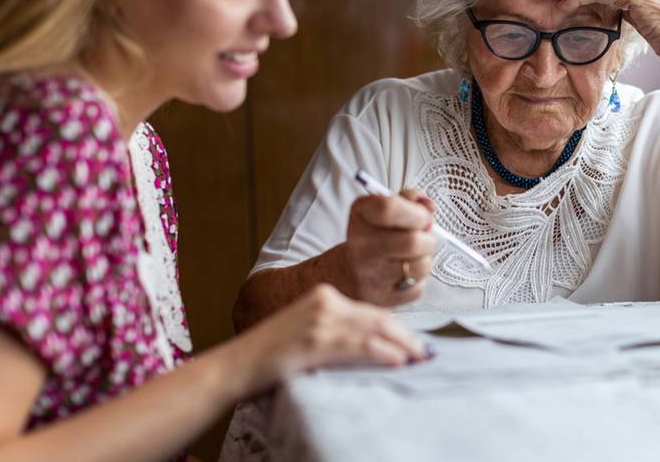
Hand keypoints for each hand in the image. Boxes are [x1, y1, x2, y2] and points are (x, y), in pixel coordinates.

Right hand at [238, 284, 428, 392]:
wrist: (236, 364)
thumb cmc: (270, 354)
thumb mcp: (305, 329)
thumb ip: (335, 330)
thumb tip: (370, 344)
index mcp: (324, 295)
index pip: (370, 310)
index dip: (396, 327)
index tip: (412, 342)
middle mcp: (325, 302)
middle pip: (378, 316)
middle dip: (405, 335)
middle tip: (423, 352)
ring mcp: (321, 321)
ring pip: (375, 329)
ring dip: (402, 345)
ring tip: (417, 358)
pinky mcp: (316, 341)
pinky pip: (360, 345)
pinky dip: (384, 353)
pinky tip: (397, 361)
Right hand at [342, 189, 438, 305]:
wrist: (348, 273)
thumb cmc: (375, 236)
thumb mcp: (385, 208)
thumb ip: (411, 200)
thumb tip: (430, 207)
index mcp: (361, 214)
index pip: (389, 208)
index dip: (416, 212)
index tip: (422, 216)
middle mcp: (360, 245)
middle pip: (412, 242)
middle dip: (428, 240)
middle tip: (423, 239)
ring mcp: (369, 275)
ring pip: (420, 266)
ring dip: (425, 260)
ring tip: (412, 257)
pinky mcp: (381, 299)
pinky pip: (417, 288)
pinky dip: (417, 281)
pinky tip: (403, 275)